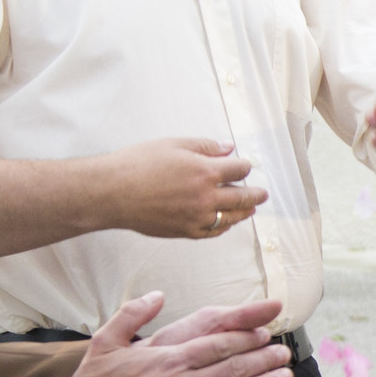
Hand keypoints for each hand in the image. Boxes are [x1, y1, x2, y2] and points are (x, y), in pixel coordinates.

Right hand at [97, 137, 265, 241]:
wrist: (112, 192)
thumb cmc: (138, 164)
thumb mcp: (173, 145)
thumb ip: (204, 146)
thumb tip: (227, 147)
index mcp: (205, 171)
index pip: (238, 169)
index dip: (245, 166)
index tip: (246, 166)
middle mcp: (206, 196)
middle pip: (242, 196)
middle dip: (255, 194)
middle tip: (263, 193)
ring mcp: (197, 216)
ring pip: (230, 217)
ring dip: (243, 212)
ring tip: (250, 209)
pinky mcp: (185, 231)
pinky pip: (212, 232)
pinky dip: (223, 226)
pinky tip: (225, 223)